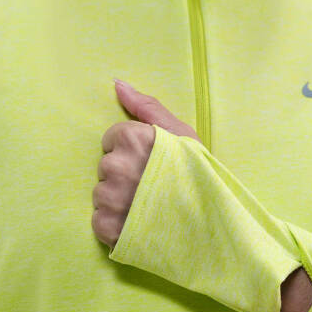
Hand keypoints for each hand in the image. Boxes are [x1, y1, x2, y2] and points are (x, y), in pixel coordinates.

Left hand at [91, 79, 201, 252]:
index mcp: (133, 138)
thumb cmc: (198, 175)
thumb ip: (146, 106)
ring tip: (147, 207)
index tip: (151, 163)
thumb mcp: (181, 133)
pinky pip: (99, 221)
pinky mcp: (108, 229)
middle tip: (152, 187)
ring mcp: (111, 200)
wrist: (212, 223)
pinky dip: (115, 225)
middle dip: (124, 174)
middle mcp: (117, 167)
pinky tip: (138, 224)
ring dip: (118, 201)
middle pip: (106, 167)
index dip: (132, 150)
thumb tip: (116, 83)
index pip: (112, 139)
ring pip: (101, 194)